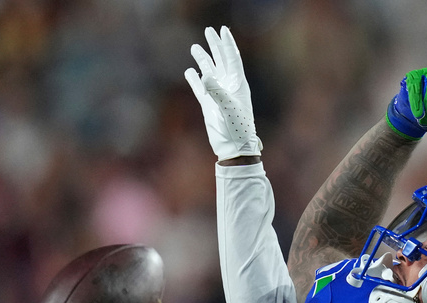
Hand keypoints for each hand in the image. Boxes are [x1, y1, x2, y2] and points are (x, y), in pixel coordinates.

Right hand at [185, 26, 262, 159]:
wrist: (234, 148)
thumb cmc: (237, 128)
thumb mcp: (229, 108)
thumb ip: (217, 91)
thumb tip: (204, 74)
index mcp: (238, 84)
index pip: (232, 58)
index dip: (227, 44)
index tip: (222, 30)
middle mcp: (228, 87)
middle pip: (221, 60)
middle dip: (215, 45)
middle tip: (208, 31)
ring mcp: (218, 95)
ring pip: (210, 72)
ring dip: (203, 60)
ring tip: (195, 47)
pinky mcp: (209, 105)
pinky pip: (200, 88)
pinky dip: (194, 79)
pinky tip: (189, 71)